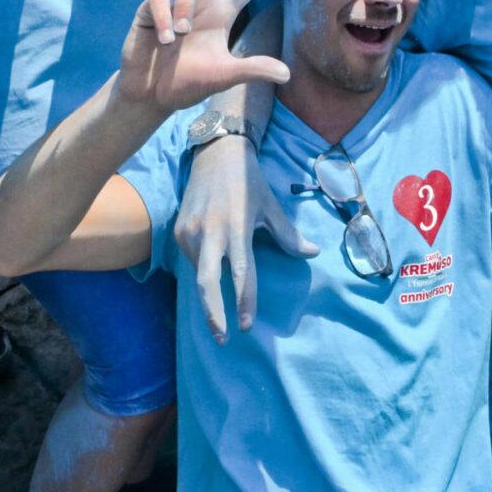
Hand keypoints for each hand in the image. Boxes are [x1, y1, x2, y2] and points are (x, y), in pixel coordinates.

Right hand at [116, 0, 290, 112]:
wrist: (150, 94)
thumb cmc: (187, 83)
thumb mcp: (224, 76)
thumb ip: (252, 70)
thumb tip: (287, 74)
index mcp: (222, 14)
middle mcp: (201, 2)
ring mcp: (174, 2)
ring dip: (185, 4)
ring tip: (181, 34)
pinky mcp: (149, 7)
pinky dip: (164, 18)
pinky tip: (164, 39)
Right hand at [177, 127, 316, 341]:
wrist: (217, 152)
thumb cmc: (249, 181)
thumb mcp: (271, 207)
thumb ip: (288, 235)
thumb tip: (313, 254)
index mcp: (237, 227)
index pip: (242, 272)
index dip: (244, 301)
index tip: (247, 325)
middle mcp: (211, 231)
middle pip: (207, 282)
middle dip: (214, 314)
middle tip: (224, 338)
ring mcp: (191, 230)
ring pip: (198, 273)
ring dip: (209, 293)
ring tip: (220, 308)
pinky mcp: (178, 229)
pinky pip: (191, 259)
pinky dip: (202, 270)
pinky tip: (212, 270)